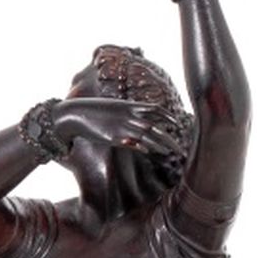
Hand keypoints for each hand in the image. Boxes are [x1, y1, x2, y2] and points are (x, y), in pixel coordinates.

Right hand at [54, 98, 182, 157]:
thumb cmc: (94, 111)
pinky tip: (150, 152)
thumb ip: (127, 111)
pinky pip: (132, 143)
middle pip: (155, 126)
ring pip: (147, 136)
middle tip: (180, 147)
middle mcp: (129, 115)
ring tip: (170, 152)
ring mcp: (123, 127)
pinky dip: (143, 147)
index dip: (167, 116)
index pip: (155, 109)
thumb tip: (136, 115)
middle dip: (169, 137)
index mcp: (130, 105)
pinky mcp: (114, 138)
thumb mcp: (114, 107)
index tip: (176, 122)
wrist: (76, 114)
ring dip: (159, 145)